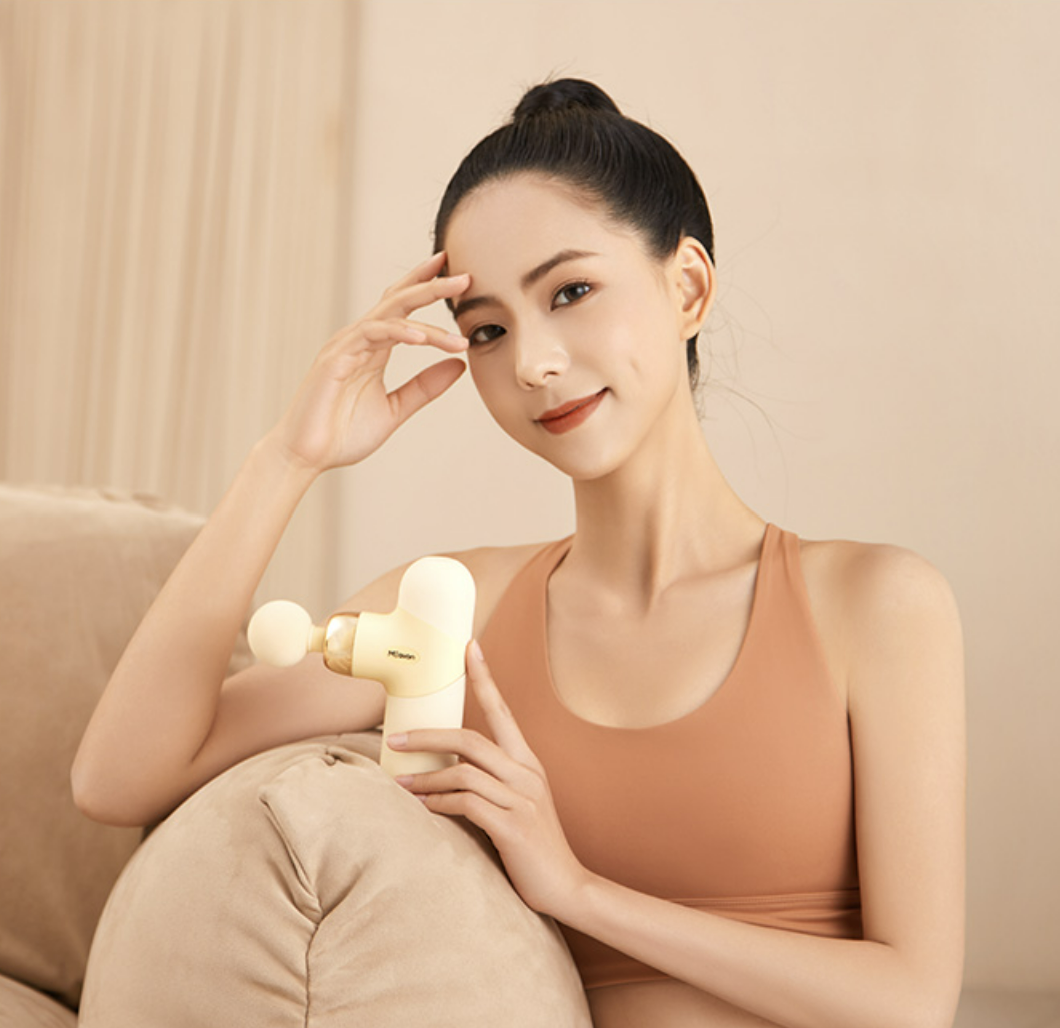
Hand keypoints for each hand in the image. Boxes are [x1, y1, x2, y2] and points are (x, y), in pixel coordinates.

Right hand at [269, 251, 469, 472]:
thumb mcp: (395, 408)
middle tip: (466, 276)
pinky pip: (370, 335)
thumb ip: (425, 387)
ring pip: (389, 313)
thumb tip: (460, 365)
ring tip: (457, 300)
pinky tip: (422, 335)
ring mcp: (345, 346)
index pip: (402, 308)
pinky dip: (398, 332)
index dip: (426, 287)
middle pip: (398, 299)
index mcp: (373, 348)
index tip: (459, 276)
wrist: (307, 456)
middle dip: (432, 284)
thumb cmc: (343, 433)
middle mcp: (359, 340)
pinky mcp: (335, 359)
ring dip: (424, 304)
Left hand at [391, 641, 590, 918]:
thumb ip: (490, 782)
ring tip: (401, 783)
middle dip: (428, 735)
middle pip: (471, 738)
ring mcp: (521, 799)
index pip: (503, 710)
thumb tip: (446, 768)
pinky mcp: (512, 826)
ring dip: (426, 777)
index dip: (484, 677)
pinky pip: (467, 804)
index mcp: (527, 762)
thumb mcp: (517, 802)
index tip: (469, 647)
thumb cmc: (534, 845)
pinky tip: (423, 807)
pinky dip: (440, 802)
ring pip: (463, 772)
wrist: (568, 886)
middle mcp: (526, 773)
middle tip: (395, 739)